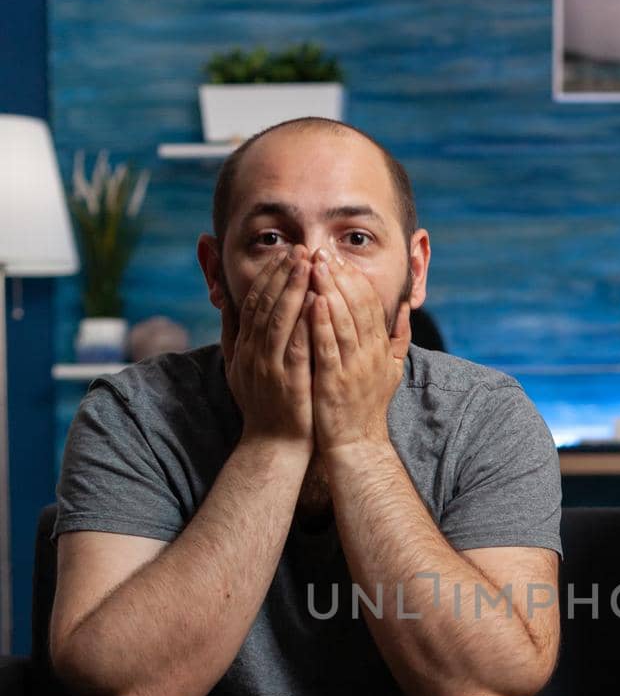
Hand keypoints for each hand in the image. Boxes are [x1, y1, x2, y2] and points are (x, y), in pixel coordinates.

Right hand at [224, 246, 313, 452]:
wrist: (272, 446)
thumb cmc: (262, 406)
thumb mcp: (239, 366)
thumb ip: (233, 333)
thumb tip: (227, 299)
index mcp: (245, 347)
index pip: (254, 302)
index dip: (269, 276)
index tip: (285, 253)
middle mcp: (254, 353)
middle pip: (266, 305)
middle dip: (282, 274)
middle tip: (299, 248)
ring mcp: (270, 367)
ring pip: (279, 320)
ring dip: (293, 289)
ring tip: (308, 264)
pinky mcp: (289, 382)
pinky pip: (297, 346)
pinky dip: (305, 322)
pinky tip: (316, 301)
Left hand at [305, 251, 406, 451]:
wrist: (357, 445)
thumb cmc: (367, 406)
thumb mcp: (392, 369)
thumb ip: (399, 337)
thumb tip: (404, 308)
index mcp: (381, 348)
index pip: (370, 303)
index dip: (353, 278)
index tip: (336, 256)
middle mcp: (371, 354)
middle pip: (357, 306)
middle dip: (340, 276)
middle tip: (321, 251)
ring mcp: (354, 368)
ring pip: (343, 321)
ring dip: (329, 291)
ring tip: (314, 266)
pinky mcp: (335, 382)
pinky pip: (329, 347)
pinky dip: (321, 323)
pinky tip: (311, 301)